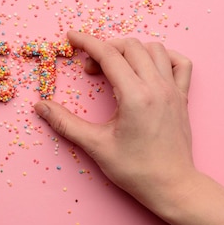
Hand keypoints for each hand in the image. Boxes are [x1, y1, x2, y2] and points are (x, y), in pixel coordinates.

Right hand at [35, 31, 198, 215]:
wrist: (172, 186)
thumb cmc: (136, 170)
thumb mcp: (96, 146)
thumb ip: (66, 123)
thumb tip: (41, 106)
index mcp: (135, 96)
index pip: (108, 54)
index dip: (86, 42)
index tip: (71, 37)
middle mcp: (157, 87)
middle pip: (130, 46)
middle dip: (104, 48)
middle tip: (89, 69)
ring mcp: (173, 90)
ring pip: (154, 49)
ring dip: (131, 50)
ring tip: (115, 67)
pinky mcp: (183, 97)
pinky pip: (179, 62)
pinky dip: (163, 57)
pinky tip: (148, 68)